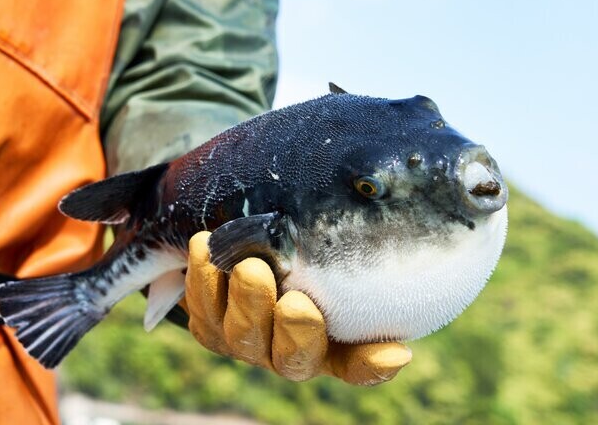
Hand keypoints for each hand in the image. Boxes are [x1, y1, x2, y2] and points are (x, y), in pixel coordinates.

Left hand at [182, 232, 411, 384]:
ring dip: (243, 302)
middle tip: (295, 301)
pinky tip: (204, 246)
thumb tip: (395, 231)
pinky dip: (202, 279)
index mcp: (333, 342)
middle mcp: (289, 351)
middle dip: (294, 332)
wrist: (249, 240)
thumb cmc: (304, 248)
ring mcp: (247, 342)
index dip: (372, 365)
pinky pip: (203, 312)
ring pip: (241, 337)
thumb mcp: (331, 249)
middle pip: (292, 358)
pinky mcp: (210, 326)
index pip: (358, 365)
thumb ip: (352, 252)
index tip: (395, 352)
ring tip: (247, 266)